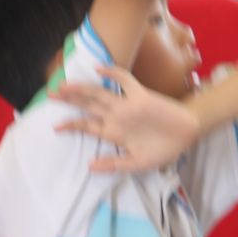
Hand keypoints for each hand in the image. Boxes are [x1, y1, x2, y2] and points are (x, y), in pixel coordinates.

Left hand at [52, 65, 203, 172]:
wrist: (187, 135)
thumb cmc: (163, 149)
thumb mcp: (136, 164)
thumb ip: (114, 165)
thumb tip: (89, 167)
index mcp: (113, 132)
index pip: (87, 126)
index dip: (71, 125)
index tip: (55, 127)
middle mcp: (116, 117)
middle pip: (87, 106)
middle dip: (69, 100)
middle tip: (49, 95)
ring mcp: (127, 106)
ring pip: (99, 94)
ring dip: (82, 89)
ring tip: (64, 86)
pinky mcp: (141, 97)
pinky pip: (125, 82)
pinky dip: (113, 74)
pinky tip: (99, 69)